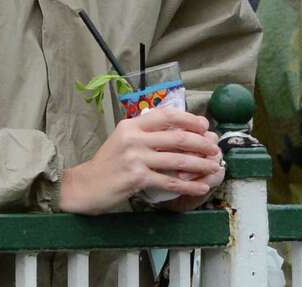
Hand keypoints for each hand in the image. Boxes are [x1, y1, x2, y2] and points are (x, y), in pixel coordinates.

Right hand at [59, 107, 222, 214]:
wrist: (86, 184)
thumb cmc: (108, 163)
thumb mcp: (123, 140)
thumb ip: (146, 134)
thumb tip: (178, 133)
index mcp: (131, 125)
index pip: (165, 115)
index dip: (189, 119)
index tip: (204, 125)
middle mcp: (133, 138)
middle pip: (177, 137)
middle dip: (202, 143)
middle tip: (215, 149)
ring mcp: (135, 157)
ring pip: (178, 160)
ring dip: (201, 164)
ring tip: (214, 167)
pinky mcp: (137, 177)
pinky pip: (170, 181)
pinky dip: (189, 185)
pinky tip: (201, 187)